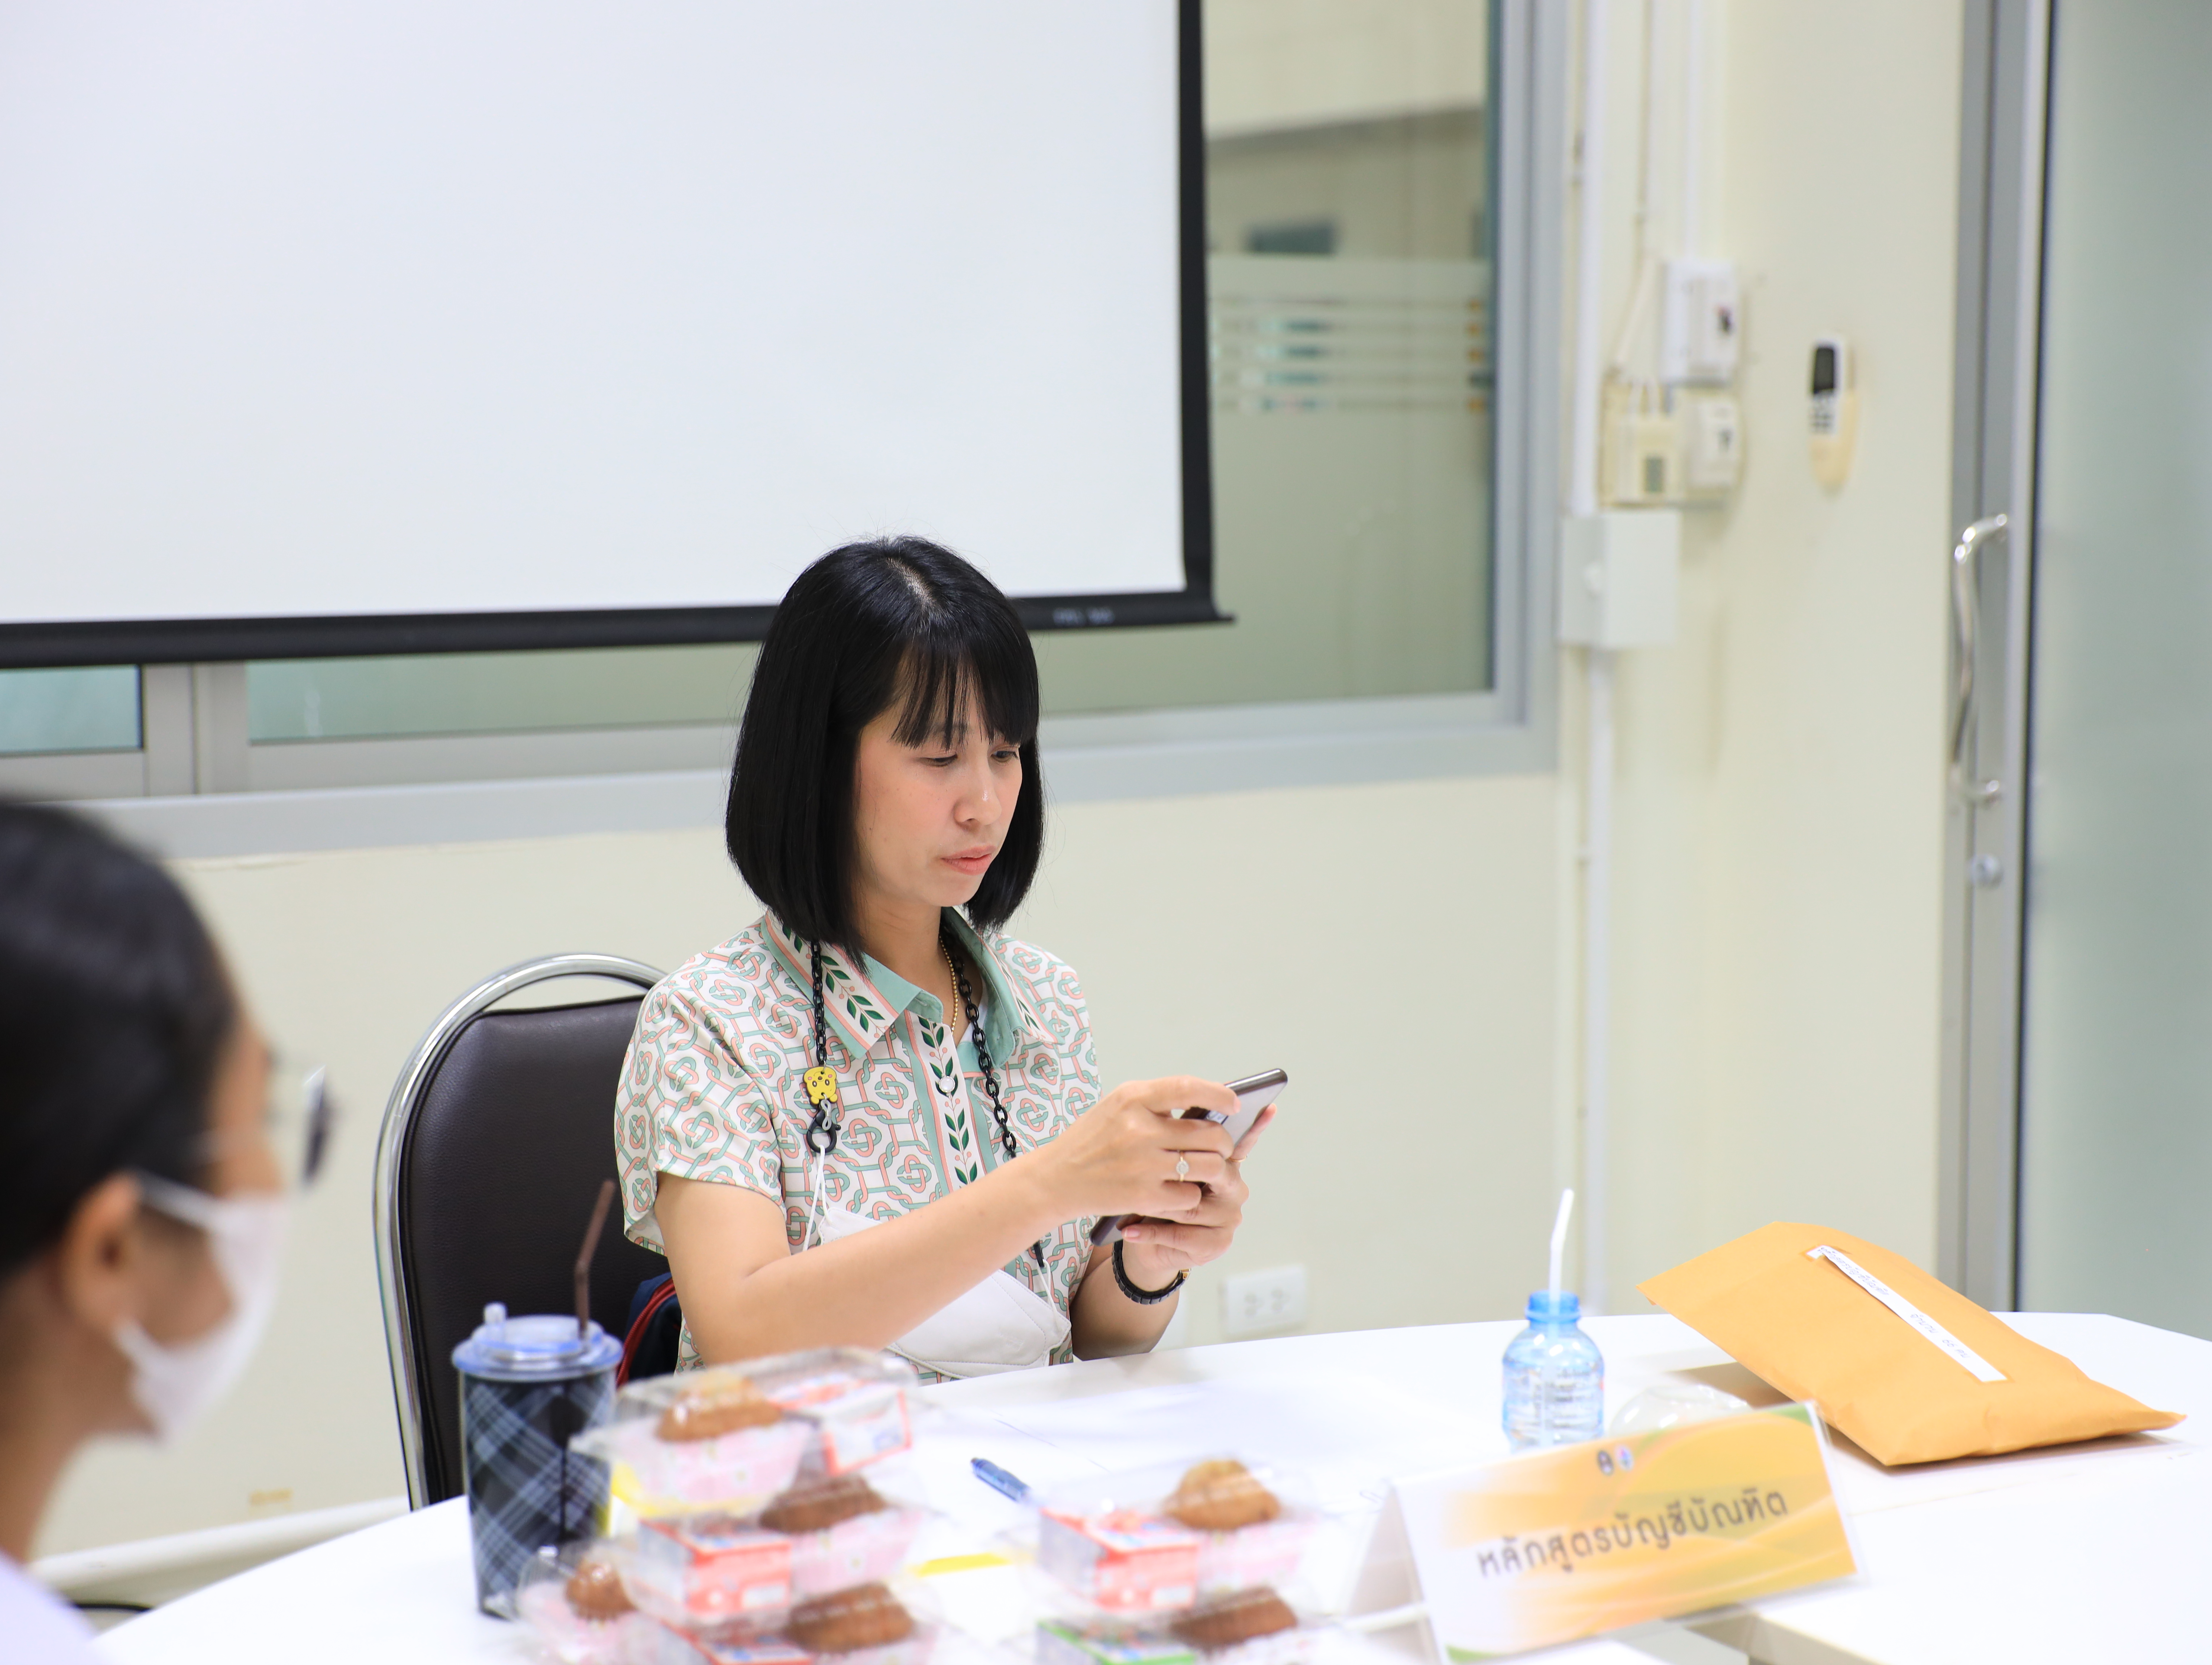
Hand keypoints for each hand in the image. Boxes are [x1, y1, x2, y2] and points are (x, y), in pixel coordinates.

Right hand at [1032, 1076, 1236, 1220]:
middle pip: (1208, 1134)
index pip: (1188, 1088)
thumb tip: (1208, 1106)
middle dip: (1224, 1143)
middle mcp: (1139, 1129)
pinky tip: (1179, 1190)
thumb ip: (1157, 1101)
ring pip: (1207, 1166)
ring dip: (1214, 1169)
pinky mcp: (1143, 1196)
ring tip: (1205, 1169)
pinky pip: (1190, 1195)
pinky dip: (1191, 1195)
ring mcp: (1143, 1164)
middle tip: (1221, 1147)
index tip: (1233, 1103)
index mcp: (1133, 1098)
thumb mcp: (1119, 1106)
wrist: (1056, 1178)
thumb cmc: (1093, 1140)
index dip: (1218, 1095)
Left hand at [1119, 1104, 1275, 1284]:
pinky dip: (1152, 1232)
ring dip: (1160, 1206)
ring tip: (1135, 1204)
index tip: (1268, 1106)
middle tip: (1151, 1174)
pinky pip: (1182, 1235)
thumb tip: (1175, 1103)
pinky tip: (1130, 1230)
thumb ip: (1176, 1136)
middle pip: (1217, 1172)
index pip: (1244, 1141)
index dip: (1257, 1125)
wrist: (1144, 1237)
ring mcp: (1228, 1216)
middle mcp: (1233, 1187)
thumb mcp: (1161, 1161)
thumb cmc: (1155, 1192)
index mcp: (1224, 1162)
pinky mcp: (1216, 1243)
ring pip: (1194, 1206)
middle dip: (1179, 1174)